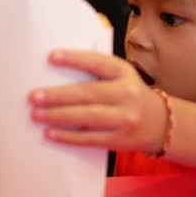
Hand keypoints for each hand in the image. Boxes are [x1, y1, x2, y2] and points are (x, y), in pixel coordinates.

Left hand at [29, 49, 167, 151]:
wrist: (162, 123)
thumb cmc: (129, 94)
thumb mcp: (121, 77)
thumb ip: (97, 72)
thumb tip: (55, 72)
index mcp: (124, 72)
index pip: (98, 63)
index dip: (74, 59)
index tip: (50, 57)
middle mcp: (126, 94)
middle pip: (88, 93)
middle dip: (58, 95)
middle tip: (34, 96)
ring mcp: (125, 118)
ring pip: (87, 117)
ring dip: (58, 116)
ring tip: (36, 114)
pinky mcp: (120, 139)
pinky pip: (90, 138)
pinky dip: (68, 136)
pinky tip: (50, 133)